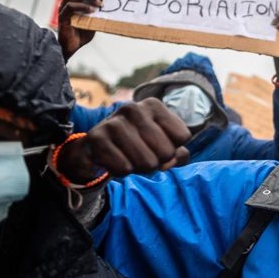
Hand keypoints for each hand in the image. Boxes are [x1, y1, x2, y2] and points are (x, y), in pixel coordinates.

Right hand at [58, 0, 100, 60]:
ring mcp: (63, 8)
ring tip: (99, 3)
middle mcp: (66, 1)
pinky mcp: (63, 17)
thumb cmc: (82, 32)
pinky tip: (92, 11)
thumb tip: (108, 2)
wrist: (73, 46)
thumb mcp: (93, 19)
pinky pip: (70, 6)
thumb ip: (97, 10)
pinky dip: (83, 6)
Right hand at [58, 98, 191, 181]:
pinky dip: (122, 172)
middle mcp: (134, 108)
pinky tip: (113, 161)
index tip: (157, 146)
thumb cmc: (136, 146)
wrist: (95, 149)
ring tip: (127, 158)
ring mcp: (114, 122)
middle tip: (141, 155)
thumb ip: (177, 155)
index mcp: (153, 105)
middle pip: (166, 152)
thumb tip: (172, 161)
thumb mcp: (161, 145)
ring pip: (147, 163)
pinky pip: (124, 168)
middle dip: (156, 162)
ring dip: (138, 168)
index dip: (173, 150)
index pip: (183, 136)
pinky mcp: (97, 138)